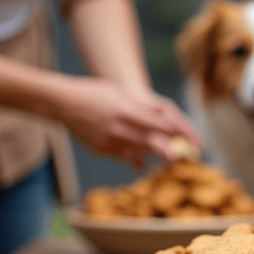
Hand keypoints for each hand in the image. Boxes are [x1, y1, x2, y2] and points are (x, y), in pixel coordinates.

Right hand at [50, 76, 201, 167]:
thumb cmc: (96, 94)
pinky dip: (136, 157)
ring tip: (166, 158)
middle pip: (152, 143)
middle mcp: (120, 128)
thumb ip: (141, 107)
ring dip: (154, 155)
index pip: (158, 123)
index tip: (189, 138)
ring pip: (140, 153)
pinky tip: (142, 159)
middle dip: (169, 151)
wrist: (64, 103)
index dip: (176, 132)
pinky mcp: (102, 150)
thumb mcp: (120, 94)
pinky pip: (124, 157)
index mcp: (126, 110)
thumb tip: (165, 116)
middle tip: (181, 156)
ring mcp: (110, 141)